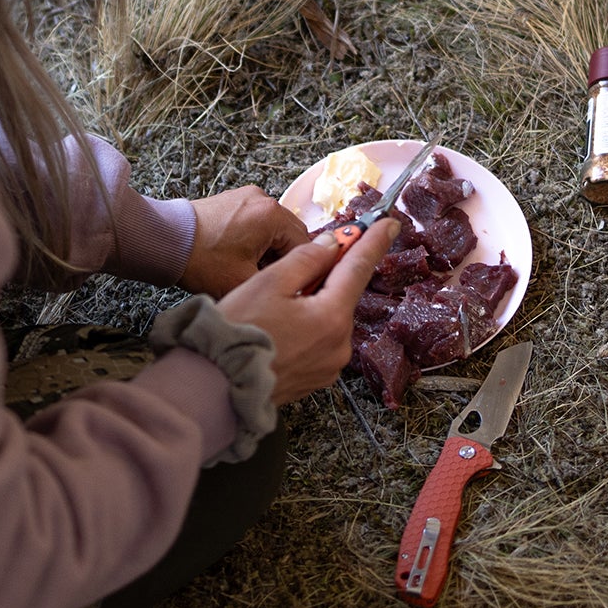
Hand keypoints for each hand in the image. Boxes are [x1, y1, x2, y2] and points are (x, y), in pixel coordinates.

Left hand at [181, 186, 312, 297]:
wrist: (163, 241)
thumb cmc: (200, 260)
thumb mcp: (245, 281)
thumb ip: (279, 282)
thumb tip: (296, 288)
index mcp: (272, 215)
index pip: (306, 246)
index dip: (302, 270)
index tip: (292, 287)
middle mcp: (262, 199)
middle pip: (292, 235)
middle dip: (283, 259)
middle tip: (266, 279)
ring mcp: (246, 197)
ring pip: (274, 230)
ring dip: (269, 250)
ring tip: (248, 269)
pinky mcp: (233, 201)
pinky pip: (257, 222)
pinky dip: (255, 240)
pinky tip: (238, 256)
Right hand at [216, 218, 399, 406]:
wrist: (217, 383)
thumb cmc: (238, 331)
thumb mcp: (269, 282)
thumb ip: (305, 259)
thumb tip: (330, 245)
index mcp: (331, 317)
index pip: (358, 268)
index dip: (373, 242)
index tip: (389, 224)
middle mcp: (340, 345)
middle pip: (341, 296)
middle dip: (325, 277)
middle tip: (297, 267)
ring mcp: (330, 366)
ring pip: (328, 320)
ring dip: (312, 305)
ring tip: (273, 307)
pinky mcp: (317, 379)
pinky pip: (319, 343)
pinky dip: (306, 329)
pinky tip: (278, 329)